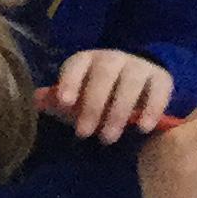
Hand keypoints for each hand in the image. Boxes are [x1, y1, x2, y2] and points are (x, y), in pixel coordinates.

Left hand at [41, 47, 174, 144]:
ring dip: (119, 110)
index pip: (77, 64)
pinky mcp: (162, 78)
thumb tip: (34, 100)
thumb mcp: (78, 98)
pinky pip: (159, 89)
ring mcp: (140, 66)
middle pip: (104, 73)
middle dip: (93, 104)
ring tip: (108, 138)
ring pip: (131, 81)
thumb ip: (58, 101)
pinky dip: (152, 108)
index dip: (70, 80)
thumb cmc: (99, 95)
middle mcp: (114, 58)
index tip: (65, 103)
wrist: (140, 86)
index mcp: (89, 60)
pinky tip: (144, 128)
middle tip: (84, 134)